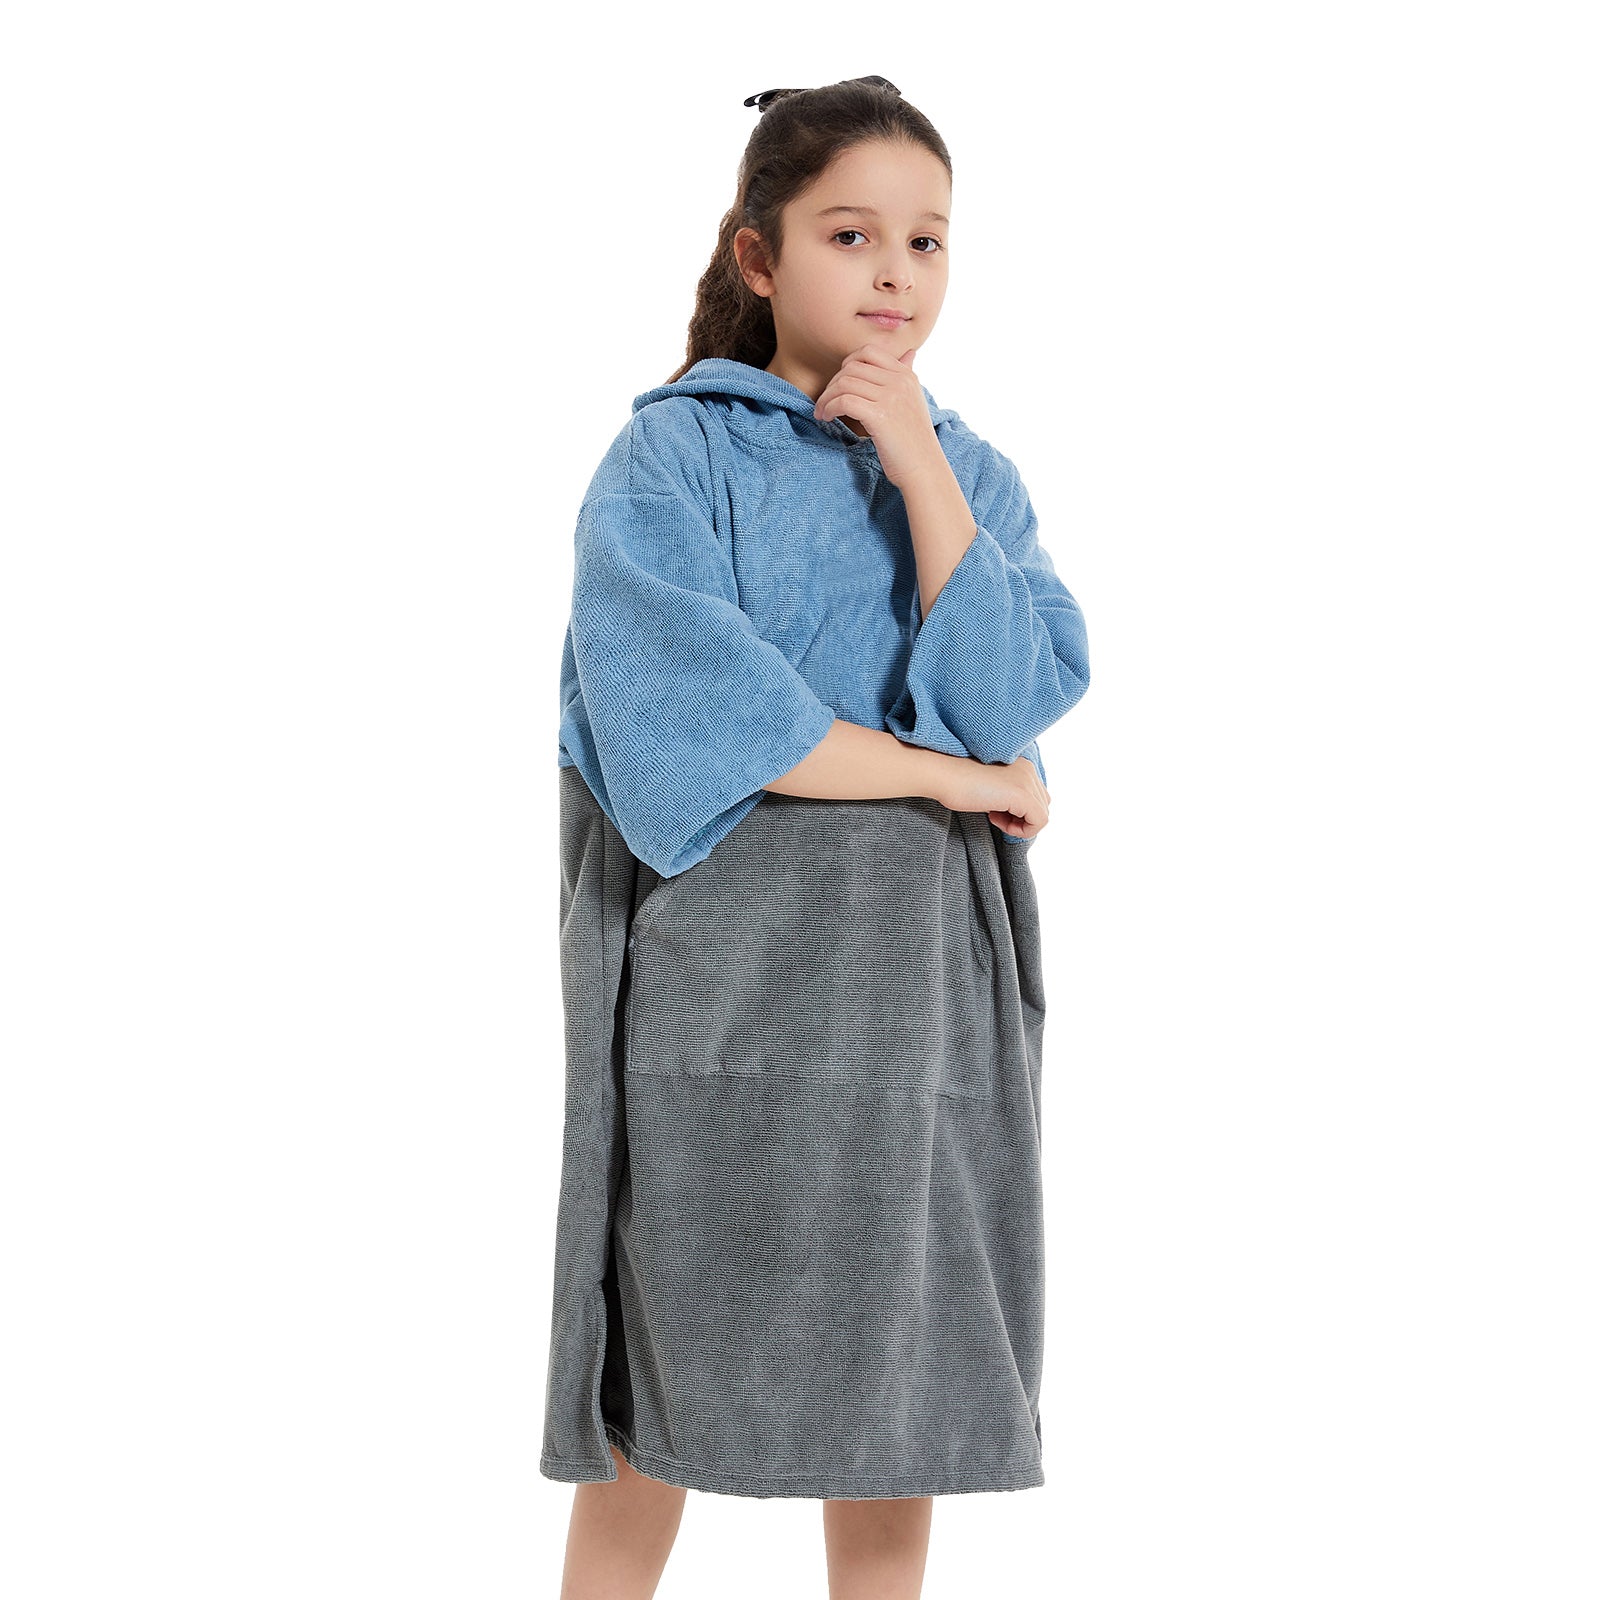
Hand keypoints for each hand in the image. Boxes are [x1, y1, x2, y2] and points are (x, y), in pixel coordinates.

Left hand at [812, 344, 945, 489]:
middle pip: (852, 368)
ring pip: (844, 383)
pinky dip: (829, 408)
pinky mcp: (880, 416)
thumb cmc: (914, 441)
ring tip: (822, 413)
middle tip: (824, 402)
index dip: (847, 364)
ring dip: (826, 398)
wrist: (924, 469)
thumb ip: (906, 376)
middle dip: (832, 384)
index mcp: (906, 375)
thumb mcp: (914, 400)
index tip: (840, 384)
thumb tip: (910, 352)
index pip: (869, 352)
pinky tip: (827, 418)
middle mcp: (900, 382)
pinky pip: (844, 401)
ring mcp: (891, 398)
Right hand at [935, 753, 1050, 840]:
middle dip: (1021, 818)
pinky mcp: (1023, 795)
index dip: (1019, 811)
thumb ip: (1009, 796)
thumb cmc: (958, 783)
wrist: (943, 775)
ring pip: (1042, 815)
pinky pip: (1038, 822)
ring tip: (994, 817)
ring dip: (1020, 824)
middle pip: (1042, 805)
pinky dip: (1020, 830)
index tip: (994, 810)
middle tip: (994, 815)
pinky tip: (994, 819)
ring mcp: (1027, 781)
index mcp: (1022, 765)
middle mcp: (1029, 770)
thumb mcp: (991, 787)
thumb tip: (1019, 815)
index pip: (1036, 795)